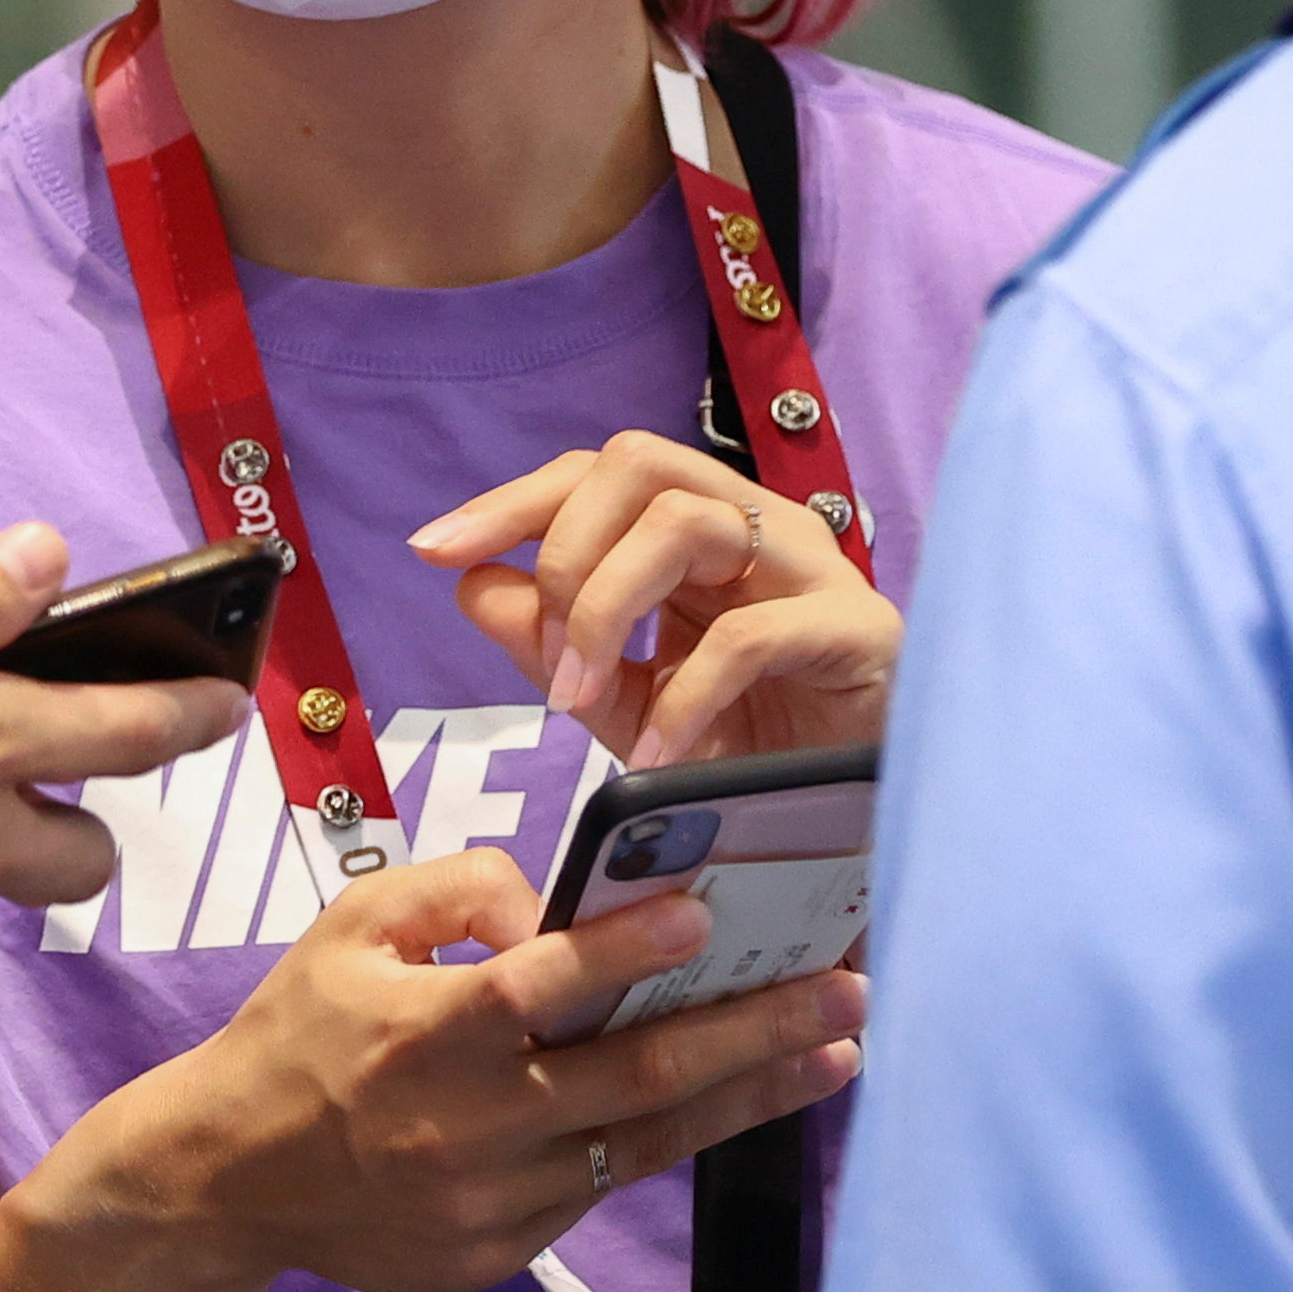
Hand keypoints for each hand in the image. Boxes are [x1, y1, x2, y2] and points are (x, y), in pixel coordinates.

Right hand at [54, 851, 865, 1291]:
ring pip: (645, 1142)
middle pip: (634, 1076)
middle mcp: (469, 1123)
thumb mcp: (352, 925)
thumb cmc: (301, 1030)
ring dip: (751, 1095)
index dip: (624, 952)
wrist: (229, 1181)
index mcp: (425, 1033)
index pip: (538, 987)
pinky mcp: (503, 1251)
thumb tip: (560, 912)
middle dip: (753, 1030)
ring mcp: (492, 1199)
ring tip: (837, 1053)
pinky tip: (739, 1097)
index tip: (706, 914)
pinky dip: (674, 1139)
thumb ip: (459, 891)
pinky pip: (603, 1183)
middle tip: (846, 990)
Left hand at [412, 430, 899, 767]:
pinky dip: (682, 697)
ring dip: (606, 611)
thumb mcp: (627, 702)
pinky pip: (750, 634)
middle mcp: (760, 526)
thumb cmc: (753, 753)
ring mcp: (814, 570)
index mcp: (704, 530)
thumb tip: (474, 583)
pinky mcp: (859, 631)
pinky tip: (652, 753)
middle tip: (547, 666)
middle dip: (564, 552)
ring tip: (583, 702)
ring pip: (687, 522)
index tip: (433, 551)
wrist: (857, 829)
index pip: (598, 471)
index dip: (512, 501)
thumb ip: (553, 644)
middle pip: (639, 462)